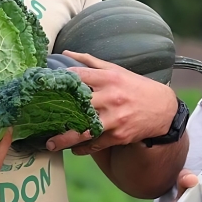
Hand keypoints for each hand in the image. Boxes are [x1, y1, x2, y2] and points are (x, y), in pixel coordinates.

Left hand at [45, 51, 177, 153]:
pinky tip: (73, 149)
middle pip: (77, 106)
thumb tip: (66, 53)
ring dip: (65, 139)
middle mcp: (110, 97)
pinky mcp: (118, 135)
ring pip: (84, 130)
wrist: (163, 109)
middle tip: (39, 119)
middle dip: (57, 113)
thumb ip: (90, 62)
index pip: (77, 76)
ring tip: (50, 143)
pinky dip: (82, 148)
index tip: (41, 86)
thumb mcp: (116, 70)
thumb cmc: (136, 87)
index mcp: (108, 78)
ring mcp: (114, 118)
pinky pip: (95, 144)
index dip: (58, 81)